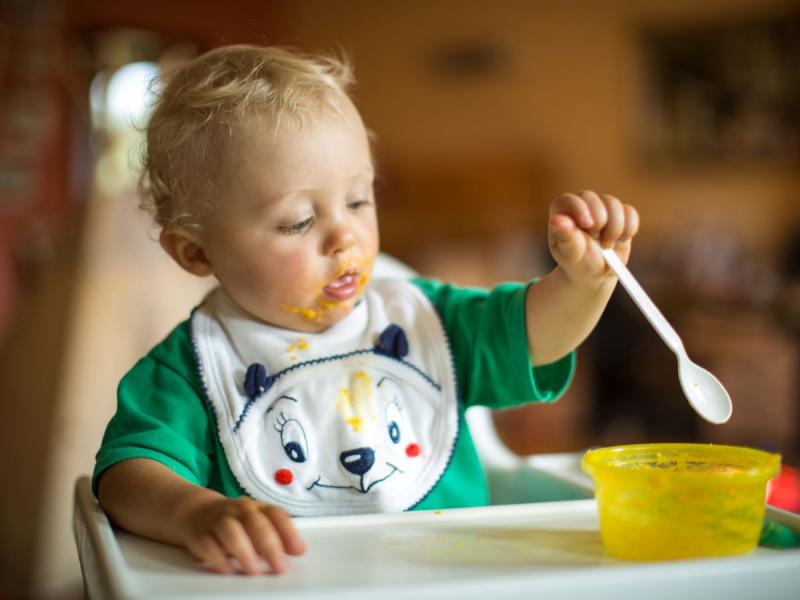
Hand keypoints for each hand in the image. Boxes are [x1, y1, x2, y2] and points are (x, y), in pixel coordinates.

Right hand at [180, 495, 305, 574]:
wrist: (196, 512)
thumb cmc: (234, 521)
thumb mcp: (257, 524)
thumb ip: (278, 536)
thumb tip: (299, 549)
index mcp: (257, 508)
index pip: (275, 514)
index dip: (288, 532)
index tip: (298, 551)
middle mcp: (238, 511)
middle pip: (255, 523)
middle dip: (270, 546)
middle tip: (279, 567)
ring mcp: (218, 521)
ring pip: (231, 531)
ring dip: (244, 552)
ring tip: (254, 571)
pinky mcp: (199, 535)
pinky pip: (207, 544)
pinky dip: (218, 558)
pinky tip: (228, 570)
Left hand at [548, 190, 638, 289]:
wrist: (594, 273)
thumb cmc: (577, 262)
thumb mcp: (571, 254)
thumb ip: (566, 237)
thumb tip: (557, 220)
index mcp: (562, 211)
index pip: (570, 200)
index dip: (581, 209)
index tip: (588, 225)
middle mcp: (582, 204)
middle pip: (594, 199)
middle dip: (599, 222)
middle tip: (596, 240)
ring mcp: (602, 206)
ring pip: (614, 204)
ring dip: (615, 228)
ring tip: (606, 245)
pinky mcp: (621, 213)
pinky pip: (630, 213)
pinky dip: (629, 229)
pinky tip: (619, 240)